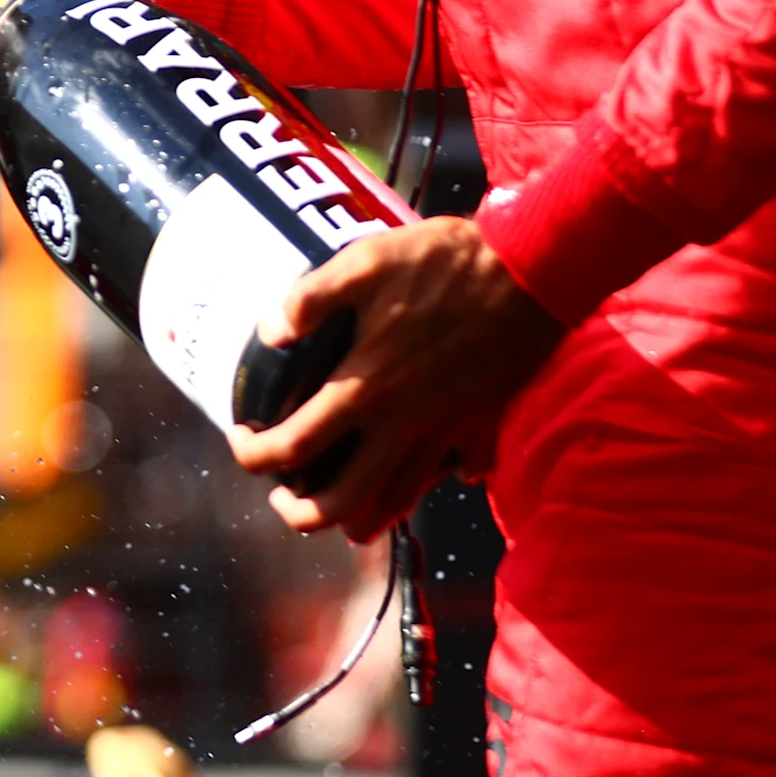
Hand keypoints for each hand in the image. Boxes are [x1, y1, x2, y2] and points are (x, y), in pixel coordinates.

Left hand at [226, 217, 563, 540]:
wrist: (533, 269)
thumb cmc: (447, 261)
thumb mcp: (366, 261)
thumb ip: (311, 299)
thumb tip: (269, 333)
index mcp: (364, 387)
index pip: (293, 447)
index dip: (254, 456)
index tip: (242, 442)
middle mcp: (401, 424)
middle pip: (342, 503)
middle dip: (300, 512)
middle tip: (281, 495)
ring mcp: (442, 431)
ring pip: (394, 503)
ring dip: (355, 515)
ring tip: (330, 503)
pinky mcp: (475, 425)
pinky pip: (439, 478)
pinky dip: (414, 492)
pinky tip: (397, 482)